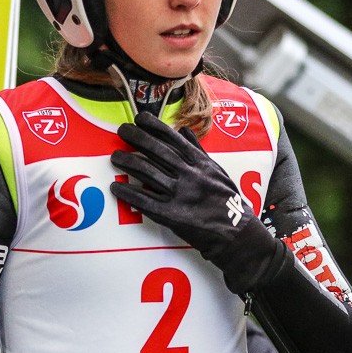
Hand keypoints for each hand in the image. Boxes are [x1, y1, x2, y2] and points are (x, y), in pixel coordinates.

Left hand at [110, 112, 286, 293]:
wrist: (236, 234)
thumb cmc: (228, 202)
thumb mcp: (218, 171)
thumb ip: (199, 151)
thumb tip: (184, 131)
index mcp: (201, 163)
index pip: (174, 139)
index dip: (155, 126)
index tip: (140, 118)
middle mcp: (189, 175)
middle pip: (157, 151)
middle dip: (136, 138)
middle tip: (122, 130)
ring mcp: (180, 195)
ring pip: (147, 173)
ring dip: (128, 162)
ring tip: (115, 156)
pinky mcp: (171, 215)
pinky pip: (144, 201)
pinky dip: (128, 193)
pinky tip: (116, 187)